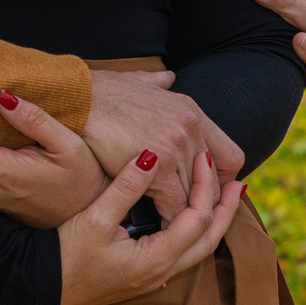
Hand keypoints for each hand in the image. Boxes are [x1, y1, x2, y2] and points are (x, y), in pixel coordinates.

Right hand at [57, 147, 241, 304]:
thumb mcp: (95, 217)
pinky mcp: (146, 275)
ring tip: (224, 198)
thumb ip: (127, 187)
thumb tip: (151, 157)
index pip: (197, 219)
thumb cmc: (67, 254)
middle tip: (238, 182)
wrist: (44, 288)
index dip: (205, 187)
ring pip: (199, 249)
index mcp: (156, 258)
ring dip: (215, 222)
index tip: (203, 158)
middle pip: (209, 240)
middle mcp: (163, 271)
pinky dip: (197, 230)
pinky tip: (192, 216)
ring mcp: (155, 277)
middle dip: (225, 210)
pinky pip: (185, 251)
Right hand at [78, 69, 242, 216]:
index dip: (221, 179)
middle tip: (185, 217)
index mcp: (190, 110)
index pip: (231, 156)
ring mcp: (177, 147)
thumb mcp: (136, 80)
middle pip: (213, 182)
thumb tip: (168, 77)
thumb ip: (157, 82)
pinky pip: (174, 205)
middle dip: (200, 202)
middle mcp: (191, 128)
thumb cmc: (97, 92)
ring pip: (195, 197)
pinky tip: (156, 223)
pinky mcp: (158, 167)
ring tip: (171, 227)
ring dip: (183, 214)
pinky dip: (167, 218)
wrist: (75, 97)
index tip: (203, 190)